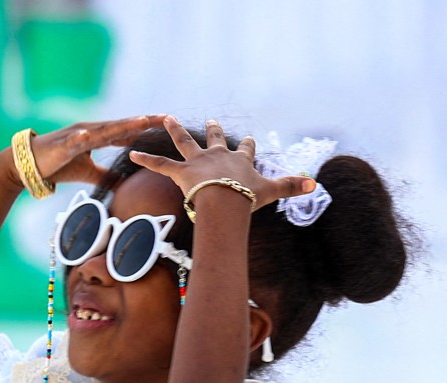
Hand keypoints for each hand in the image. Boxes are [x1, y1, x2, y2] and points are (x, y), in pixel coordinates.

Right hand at [24, 115, 165, 187]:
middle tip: (166, 117)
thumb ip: (107, 174)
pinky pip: (75, 141)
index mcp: (97, 136)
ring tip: (141, 121)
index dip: (145, 127)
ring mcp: (77, 135)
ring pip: (104, 130)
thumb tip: (124, 184)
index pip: (126, 130)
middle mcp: (90, 130)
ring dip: (122, 125)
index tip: (166, 123)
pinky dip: (82, 137)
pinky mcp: (63, 144)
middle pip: (121, 126)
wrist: (29, 164)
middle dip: (143, 121)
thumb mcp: (88, 172)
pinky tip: (90, 135)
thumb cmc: (58, 165)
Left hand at [127, 117, 316, 211]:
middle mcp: (218, 155)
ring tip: (165, 119)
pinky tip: (132, 155)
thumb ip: (291, 186)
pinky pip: (161, 165)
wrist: (226, 199)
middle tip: (211, 121)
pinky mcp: (181, 172)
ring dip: (174, 130)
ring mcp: (198, 161)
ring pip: (185, 142)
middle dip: (213, 130)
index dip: (247, 145)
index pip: (246, 150)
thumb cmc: (247, 197)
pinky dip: (146, 160)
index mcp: (239, 160)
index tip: (248, 139)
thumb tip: (315, 184)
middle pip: (215, 139)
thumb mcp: (271, 191)